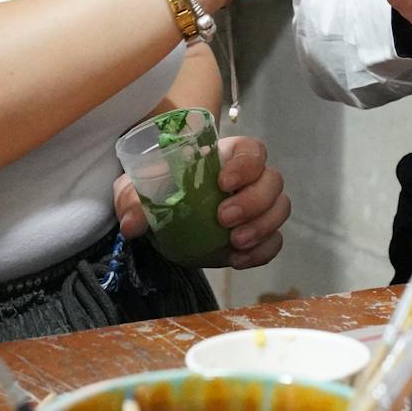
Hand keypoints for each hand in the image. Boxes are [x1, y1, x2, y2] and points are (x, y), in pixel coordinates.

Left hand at [108, 136, 286, 267]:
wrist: (165, 219)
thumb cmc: (159, 189)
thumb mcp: (140, 188)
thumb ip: (133, 199)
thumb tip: (131, 224)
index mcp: (226, 156)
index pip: (252, 150)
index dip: (246, 164)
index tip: (223, 182)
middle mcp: (250, 178)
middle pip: (273, 181)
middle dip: (254, 201)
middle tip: (224, 219)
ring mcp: (258, 208)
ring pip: (280, 208)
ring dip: (263, 226)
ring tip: (235, 243)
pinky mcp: (258, 236)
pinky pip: (275, 241)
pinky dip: (262, 252)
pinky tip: (237, 260)